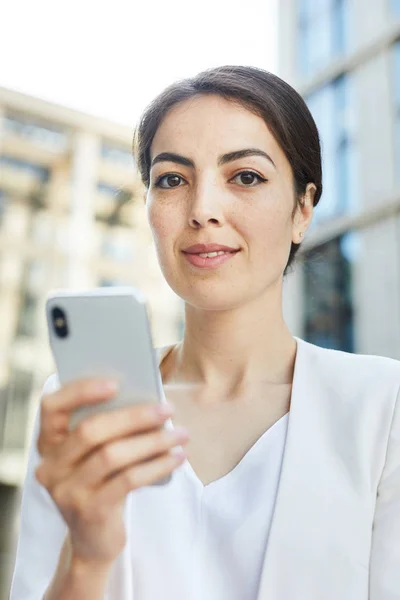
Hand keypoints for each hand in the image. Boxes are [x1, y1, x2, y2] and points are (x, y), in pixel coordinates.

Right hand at [35, 378, 188, 565]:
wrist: (95, 540)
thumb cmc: (103, 481)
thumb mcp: (97, 453)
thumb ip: (109, 427)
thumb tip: (148, 399)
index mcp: (49, 442)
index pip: (52, 407)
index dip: (81, 391)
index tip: (116, 382)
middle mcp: (50, 466)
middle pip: (90, 430)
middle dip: (133, 416)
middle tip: (168, 408)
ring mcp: (66, 491)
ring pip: (111, 455)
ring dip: (152, 441)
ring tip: (181, 434)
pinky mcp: (89, 511)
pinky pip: (127, 480)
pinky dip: (157, 465)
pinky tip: (177, 457)